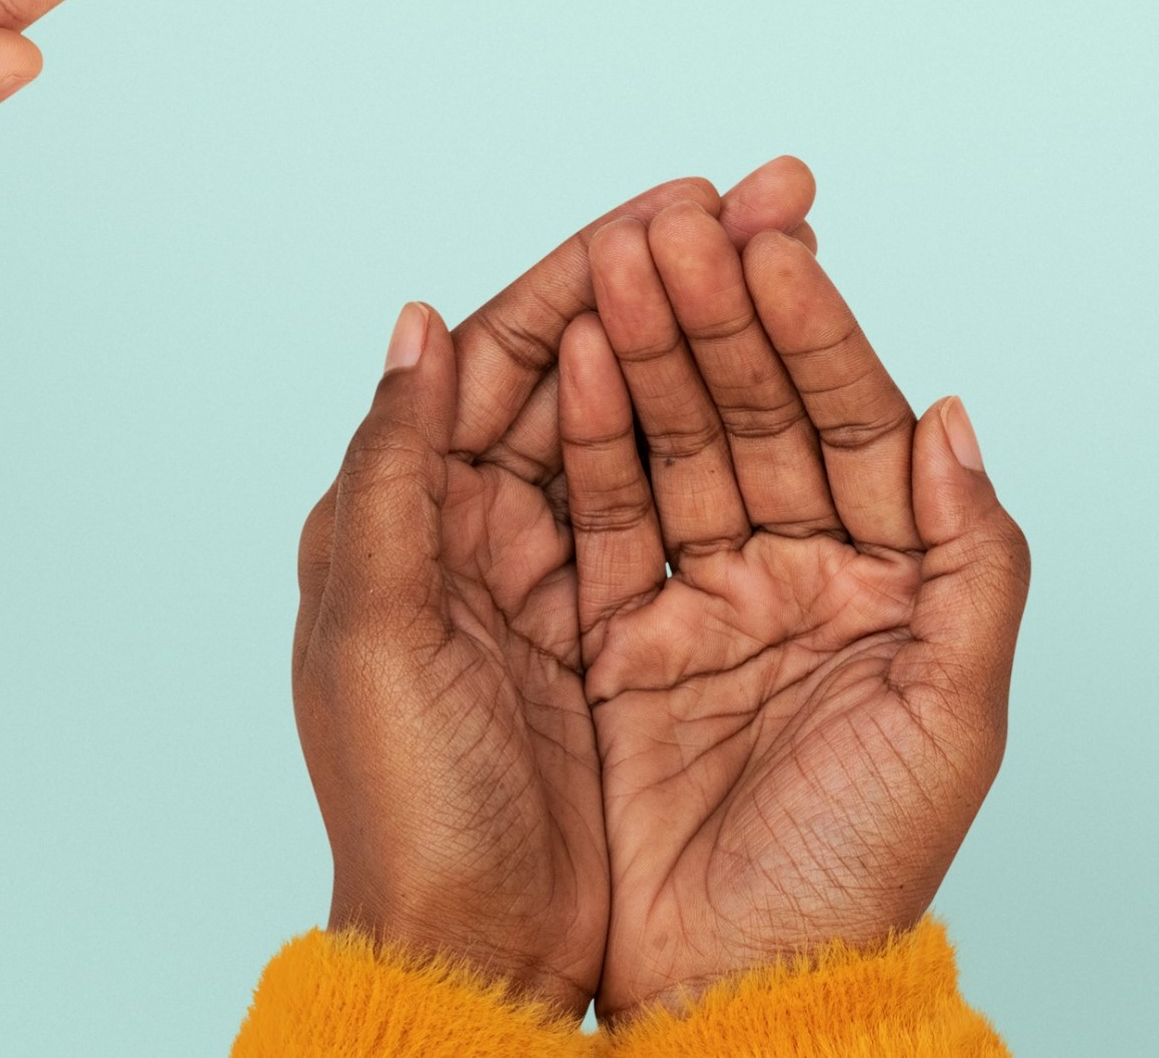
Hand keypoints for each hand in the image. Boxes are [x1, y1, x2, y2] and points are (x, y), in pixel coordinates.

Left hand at [288, 159, 818, 1015]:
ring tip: (781, 265)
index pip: (502, 350)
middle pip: (584, 365)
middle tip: (760, 205)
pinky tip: (774, 391)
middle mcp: (475, 527)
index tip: (680, 205)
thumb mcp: (377, 630)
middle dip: (672, 278)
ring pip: (637, 420)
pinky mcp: (615, 631)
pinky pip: (668, 504)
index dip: (593, 268)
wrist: (475, 954)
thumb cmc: (409, 810)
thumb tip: (414, 327)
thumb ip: (393, 471)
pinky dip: (716, 438)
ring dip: (704, 339)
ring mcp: (551, 576)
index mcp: (405, 513)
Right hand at [559, 193, 1020, 1016]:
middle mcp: (798, 575)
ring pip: (676, 444)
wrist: (748, 986)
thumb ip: (978, 562)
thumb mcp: (957, 719)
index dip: (816, 329)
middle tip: (679, 220)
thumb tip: (957, 422)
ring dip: (652, 348)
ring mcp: (706, 603)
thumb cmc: (864, 874)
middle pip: (754, 412)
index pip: (852, 421)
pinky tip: (582, 358)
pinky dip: (591, 436)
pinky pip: (606, 517)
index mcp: (889, 581)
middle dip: (718, 311)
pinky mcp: (621, 642)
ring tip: (621, 258)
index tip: (779, 237)